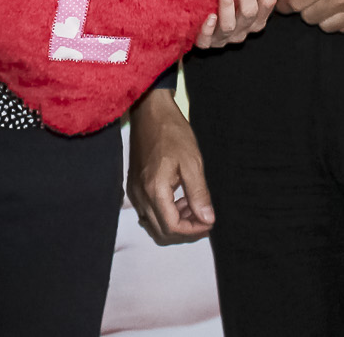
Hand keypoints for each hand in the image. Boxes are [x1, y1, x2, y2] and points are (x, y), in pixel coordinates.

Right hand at [125, 89, 213, 243]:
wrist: (150, 112)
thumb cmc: (172, 133)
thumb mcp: (192, 162)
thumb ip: (199, 194)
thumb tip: (207, 219)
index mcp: (154, 190)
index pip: (172, 227)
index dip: (193, 230)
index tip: (209, 221)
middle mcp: (139, 195)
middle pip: (161, 231)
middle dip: (185, 229)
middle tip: (203, 216)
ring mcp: (134, 191)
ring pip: (153, 223)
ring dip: (174, 222)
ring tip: (192, 205)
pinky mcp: (133, 185)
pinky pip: (147, 211)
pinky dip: (164, 212)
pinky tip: (178, 198)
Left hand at [193, 0, 275, 48]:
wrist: (201, 27)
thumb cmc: (227, 2)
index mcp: (257, 18)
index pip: (268, 2)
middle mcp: (244, 29)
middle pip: (250, 12)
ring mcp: (225, 38)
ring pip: (230, 24)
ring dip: (228, 4)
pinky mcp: (206, 43)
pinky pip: (206, 40)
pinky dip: (208, 29)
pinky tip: (209, 16)